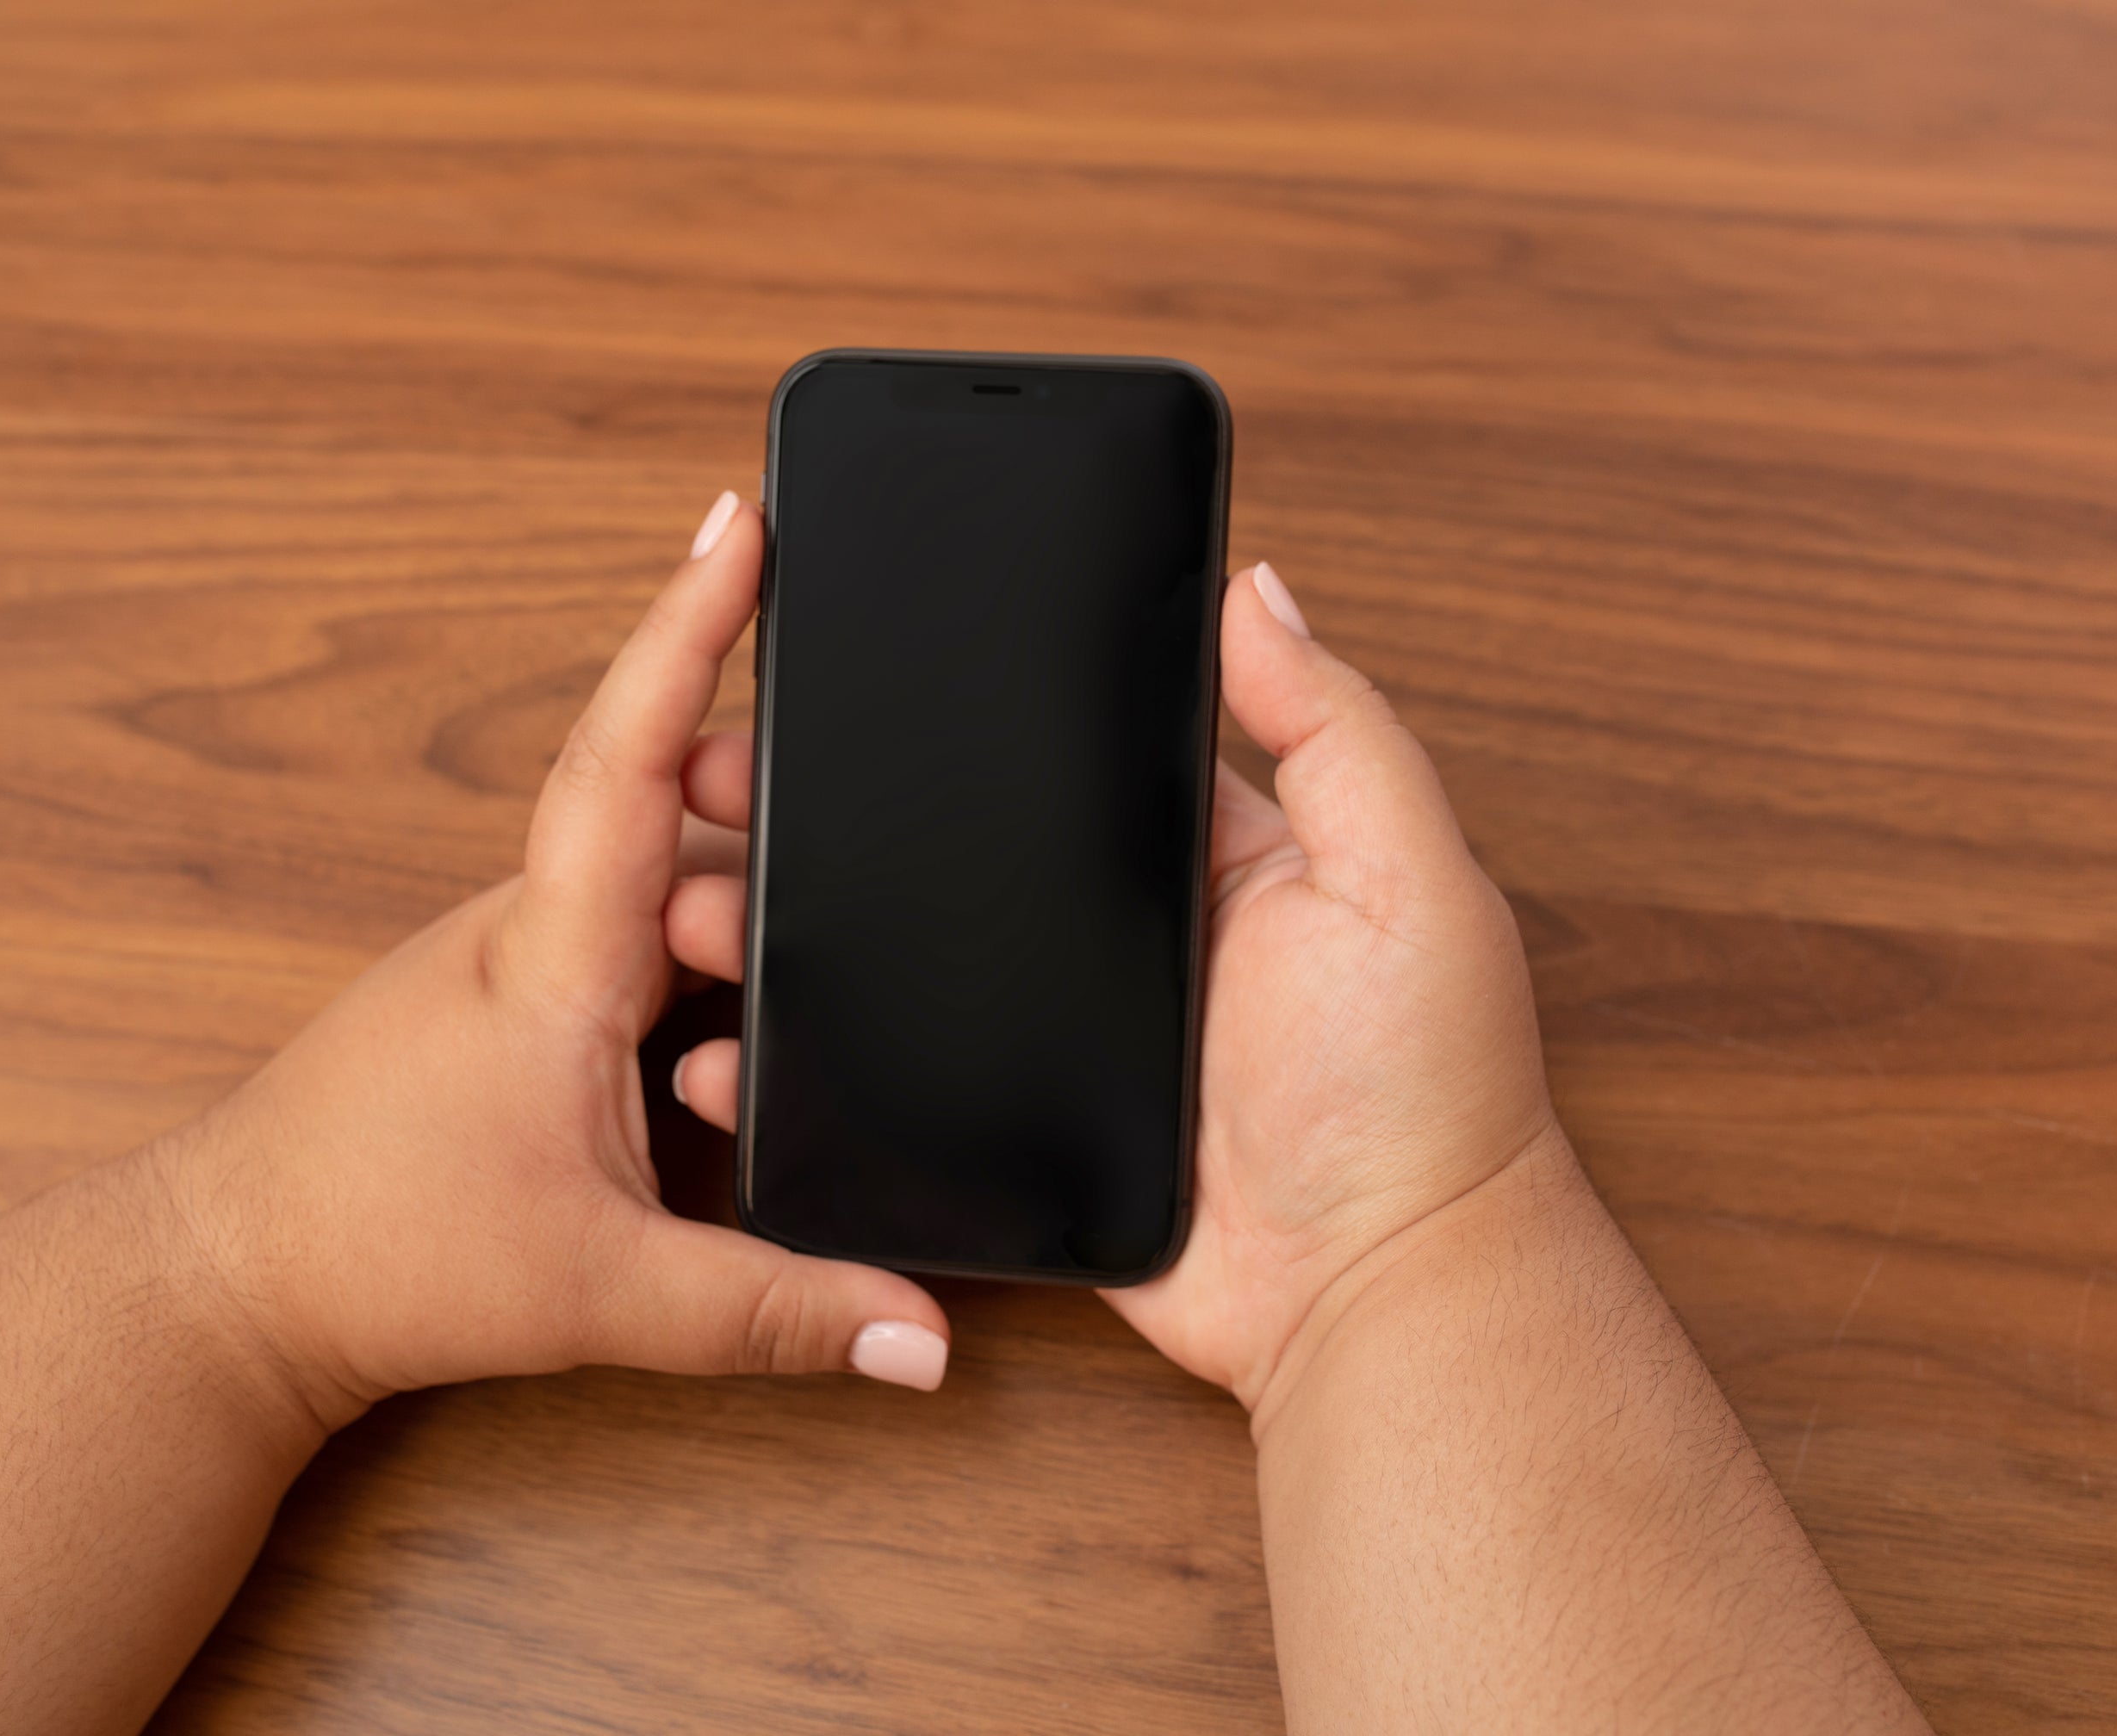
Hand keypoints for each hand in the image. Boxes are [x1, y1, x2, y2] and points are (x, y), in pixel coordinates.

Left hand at [165, 492, 951, 1430]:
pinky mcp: (508, 989)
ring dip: (728, 926)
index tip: (739, 521)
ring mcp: (511, 949)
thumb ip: (775, 1314)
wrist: (233, 1280)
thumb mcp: (609, 1294)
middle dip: (770, 840)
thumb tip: (915, 1335)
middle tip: (826, 921)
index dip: (689, 628)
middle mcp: (527, 923)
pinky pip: (625, 930)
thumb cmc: (382, 1252)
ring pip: (658, 881)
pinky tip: (715, 1033)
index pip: (628, 752)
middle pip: (682, 818)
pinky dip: (687, 961)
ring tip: (746, 1044)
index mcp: (550, 955)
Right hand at [666, 560, 1560, 1427]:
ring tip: (690, 894)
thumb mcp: (1411, 875)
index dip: (960, 709)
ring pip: (908, 969)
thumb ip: (1336, 730)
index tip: (849, 663)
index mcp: (1208, 856)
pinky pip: (903, 1094)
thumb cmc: (1426, 1088)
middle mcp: (1126, 939)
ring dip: (801, 935)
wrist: (1381, 1295)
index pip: (1064, 752)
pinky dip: (819, 1076)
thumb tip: (1257, 589)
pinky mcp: (1025, 1142)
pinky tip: (734, 1048)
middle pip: (956, 853)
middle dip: (835, 815)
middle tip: (718, 777)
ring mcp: (1066, 1044)